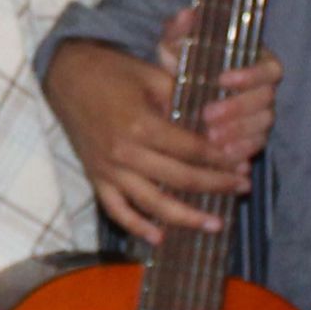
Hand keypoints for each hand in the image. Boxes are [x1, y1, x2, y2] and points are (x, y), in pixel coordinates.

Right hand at [48, 13, 280, 243]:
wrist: (67, 75)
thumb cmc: (114, 72)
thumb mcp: (152, 75)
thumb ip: (181, 101)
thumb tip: (212, 125)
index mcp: (141, 125)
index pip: (191, 150)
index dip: (221, 159)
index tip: (242, 163)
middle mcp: (125, 153)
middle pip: (180, 179)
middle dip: (216, 186)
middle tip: (243, 188)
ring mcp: (109, 170)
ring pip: (153, 203)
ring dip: (187, 217)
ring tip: (215, 225)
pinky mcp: (96, 179)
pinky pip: (117, 211)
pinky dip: (138, 227)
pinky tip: (161, 238)